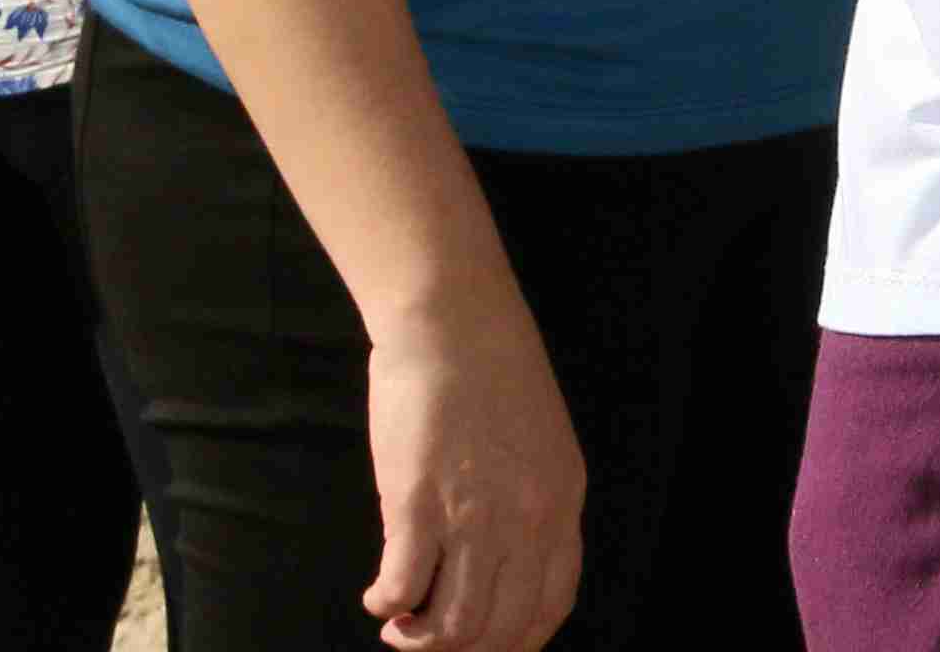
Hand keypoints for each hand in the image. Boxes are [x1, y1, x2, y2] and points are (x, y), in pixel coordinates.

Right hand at [363, 290, 586, 651]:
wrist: (455, 320)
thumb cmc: (491, 374)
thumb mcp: (539, 446)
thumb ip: (529, 504)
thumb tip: (501, 562)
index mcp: (561, 504)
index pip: (549, 606)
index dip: (513, 642)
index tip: (482, 646)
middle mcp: (527, 519)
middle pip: (500, 629)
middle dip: (460, 651)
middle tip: (426, 639)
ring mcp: (474, 515)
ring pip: (454, 626)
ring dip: (419, 640)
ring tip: (398, 625)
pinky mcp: (418, 503)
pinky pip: (402, 587)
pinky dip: (386, 604)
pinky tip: (378, 594)